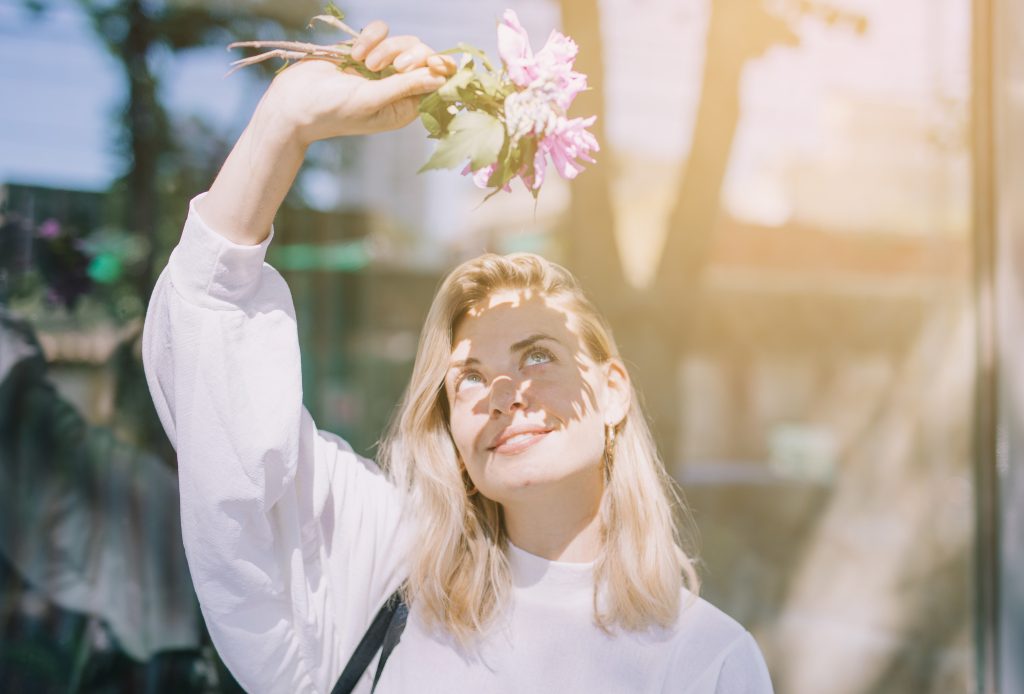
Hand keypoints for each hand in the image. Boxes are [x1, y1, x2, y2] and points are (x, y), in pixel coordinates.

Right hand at [259, 21, 457, 144]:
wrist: (293, 102)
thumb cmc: (332, 111)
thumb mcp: (372, 101)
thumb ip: (406, 87)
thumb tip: (441, 77)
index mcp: (405, 107)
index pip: (436, 83)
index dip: (441, 69)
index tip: (435, 61)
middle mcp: (397, 88)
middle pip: (423, 57)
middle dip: (409, 56)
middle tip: (394, 66)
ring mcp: (381, 68)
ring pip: (403, 41)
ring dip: (385, 47)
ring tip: (364, 63)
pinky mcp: (364, 51)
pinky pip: (380, 31)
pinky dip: (369, 37)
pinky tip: (354, 54)